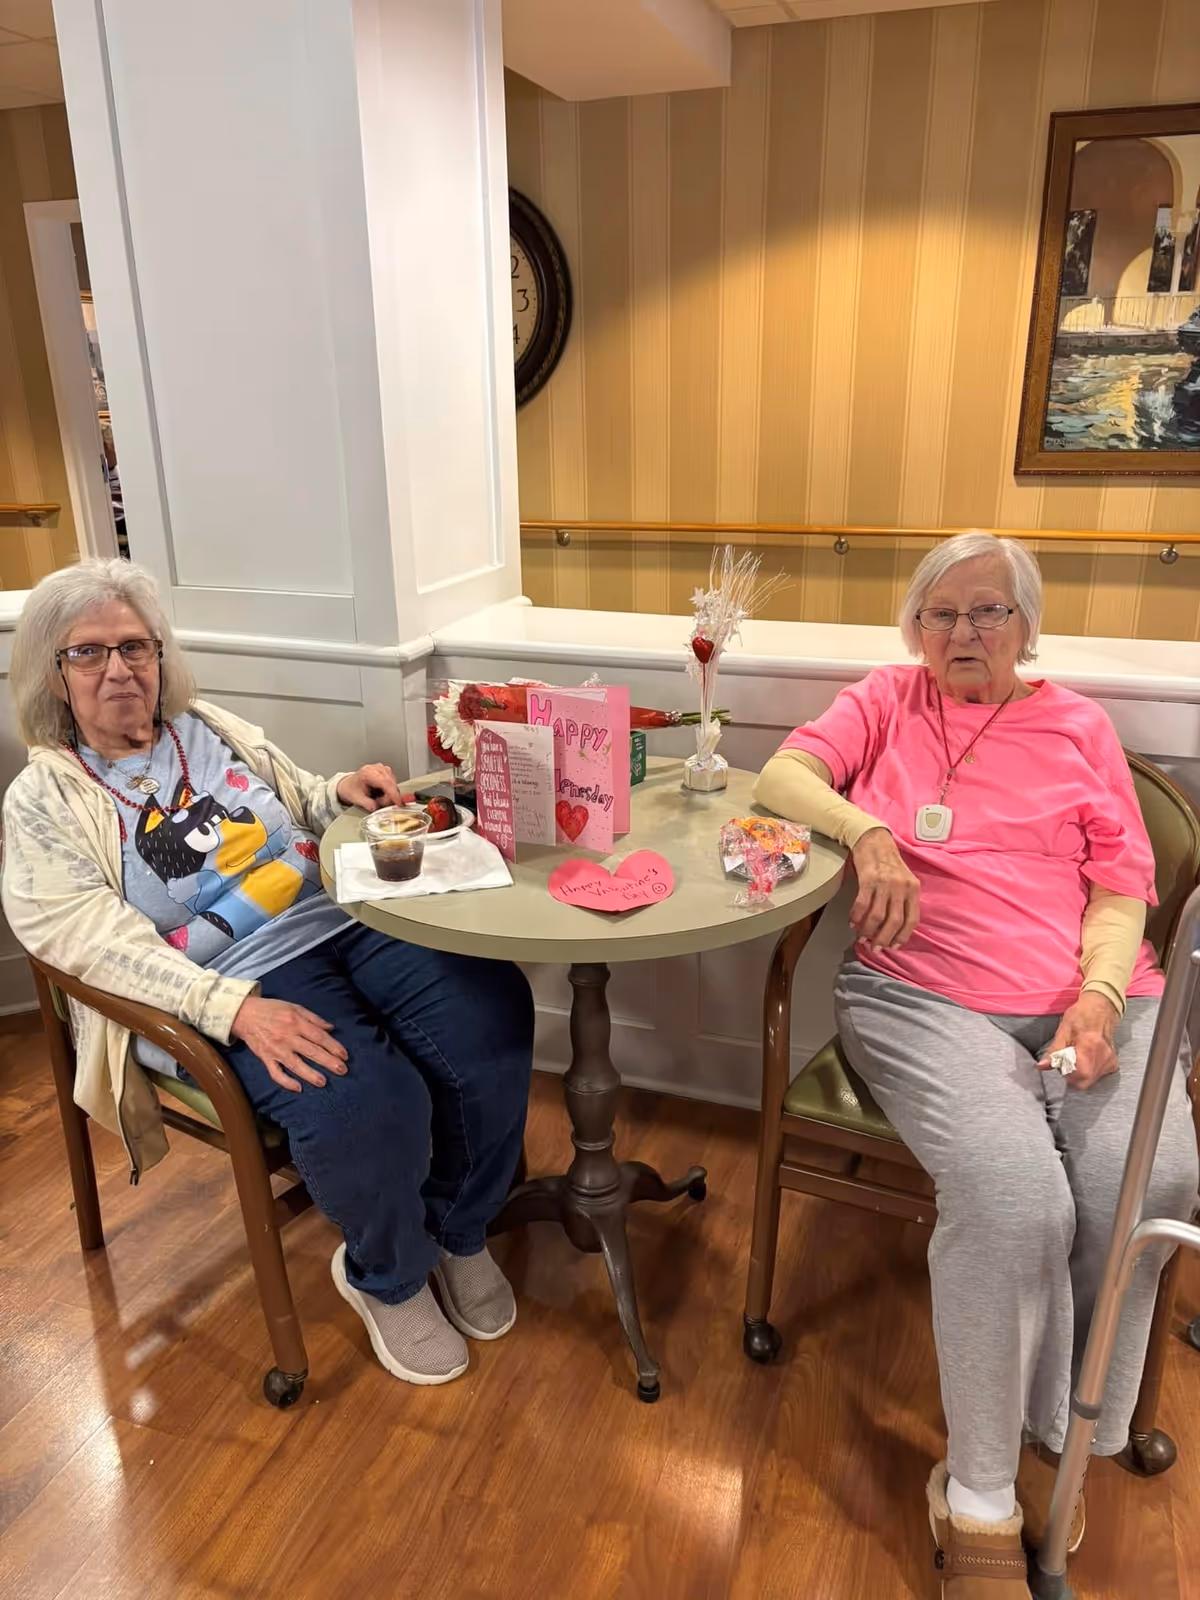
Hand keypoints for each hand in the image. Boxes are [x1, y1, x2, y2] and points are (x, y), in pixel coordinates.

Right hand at [230, 996, 347, 1092]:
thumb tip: (331, 1028)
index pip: (319, 1036)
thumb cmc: (272, 1009)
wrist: (245, 1014)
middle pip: (311, 1051)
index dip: (333, 1046)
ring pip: (295, 1064)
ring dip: (310, 1074)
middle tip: (342, 1070)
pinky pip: (275, 1073)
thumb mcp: (295, 1007)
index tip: (344, 1055)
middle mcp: (287, 1036)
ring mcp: (276, 1049)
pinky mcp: (265, 1058)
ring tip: (323, 1082)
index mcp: (296, 1022)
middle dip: (328, 1062)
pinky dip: (286, 1081)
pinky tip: (298, 1088)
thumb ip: (314, 1018)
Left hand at [337, 763, 403, 811]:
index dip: (394, 794)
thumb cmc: (351, 789)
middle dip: (388, 798)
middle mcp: (377, 768)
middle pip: (391, 785)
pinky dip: (389, 791)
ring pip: (394, 785)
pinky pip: (393, 784)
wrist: (348, 784)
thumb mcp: (357, 799)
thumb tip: (379, 808)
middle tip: (378, 803)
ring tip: (377, 797)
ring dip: (388, 795)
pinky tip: (380, 793)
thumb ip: (369, 804)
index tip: (399, 803)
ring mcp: (383, 769)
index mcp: (368, 773)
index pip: (386, 783)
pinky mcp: (386, 771)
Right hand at [849, 827, 920, 949]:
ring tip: (862, 938)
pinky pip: (862, 904)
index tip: (894, 946)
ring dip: (868, 931)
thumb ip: (904, 900)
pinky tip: (853, 922)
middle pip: (895, 921)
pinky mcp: (868, 879)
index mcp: (913, 888)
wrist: (874, 840)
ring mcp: (885, 883)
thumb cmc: (888, 861)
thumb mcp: (904, 880)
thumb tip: (895, 926)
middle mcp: (901, 887)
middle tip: (875, 948)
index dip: (903, 936)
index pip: (912, 919)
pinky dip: (856, 917)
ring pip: (877, 916)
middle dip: (884, 939)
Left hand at [1038, 993, 1119, 1090]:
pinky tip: (1085, 1059)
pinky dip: (1088, 1072)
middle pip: (1084, 1082)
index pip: (1080, 1074)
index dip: (1067, 1073)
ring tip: (1076, 1058)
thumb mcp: (1063, 1031)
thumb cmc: (1080, 1017)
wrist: (1100, 1010)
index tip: (1061, 1064)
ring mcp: (1110, 1061)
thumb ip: (1054, 1051)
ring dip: (1079, 1074)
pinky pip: (1097, 1076)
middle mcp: (1103, 1056)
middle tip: (1066, 1062)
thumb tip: (1041, 1066)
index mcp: (1090, 1046)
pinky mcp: (1113, 1064)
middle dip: (1071, 1077)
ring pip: (1090, 1081)